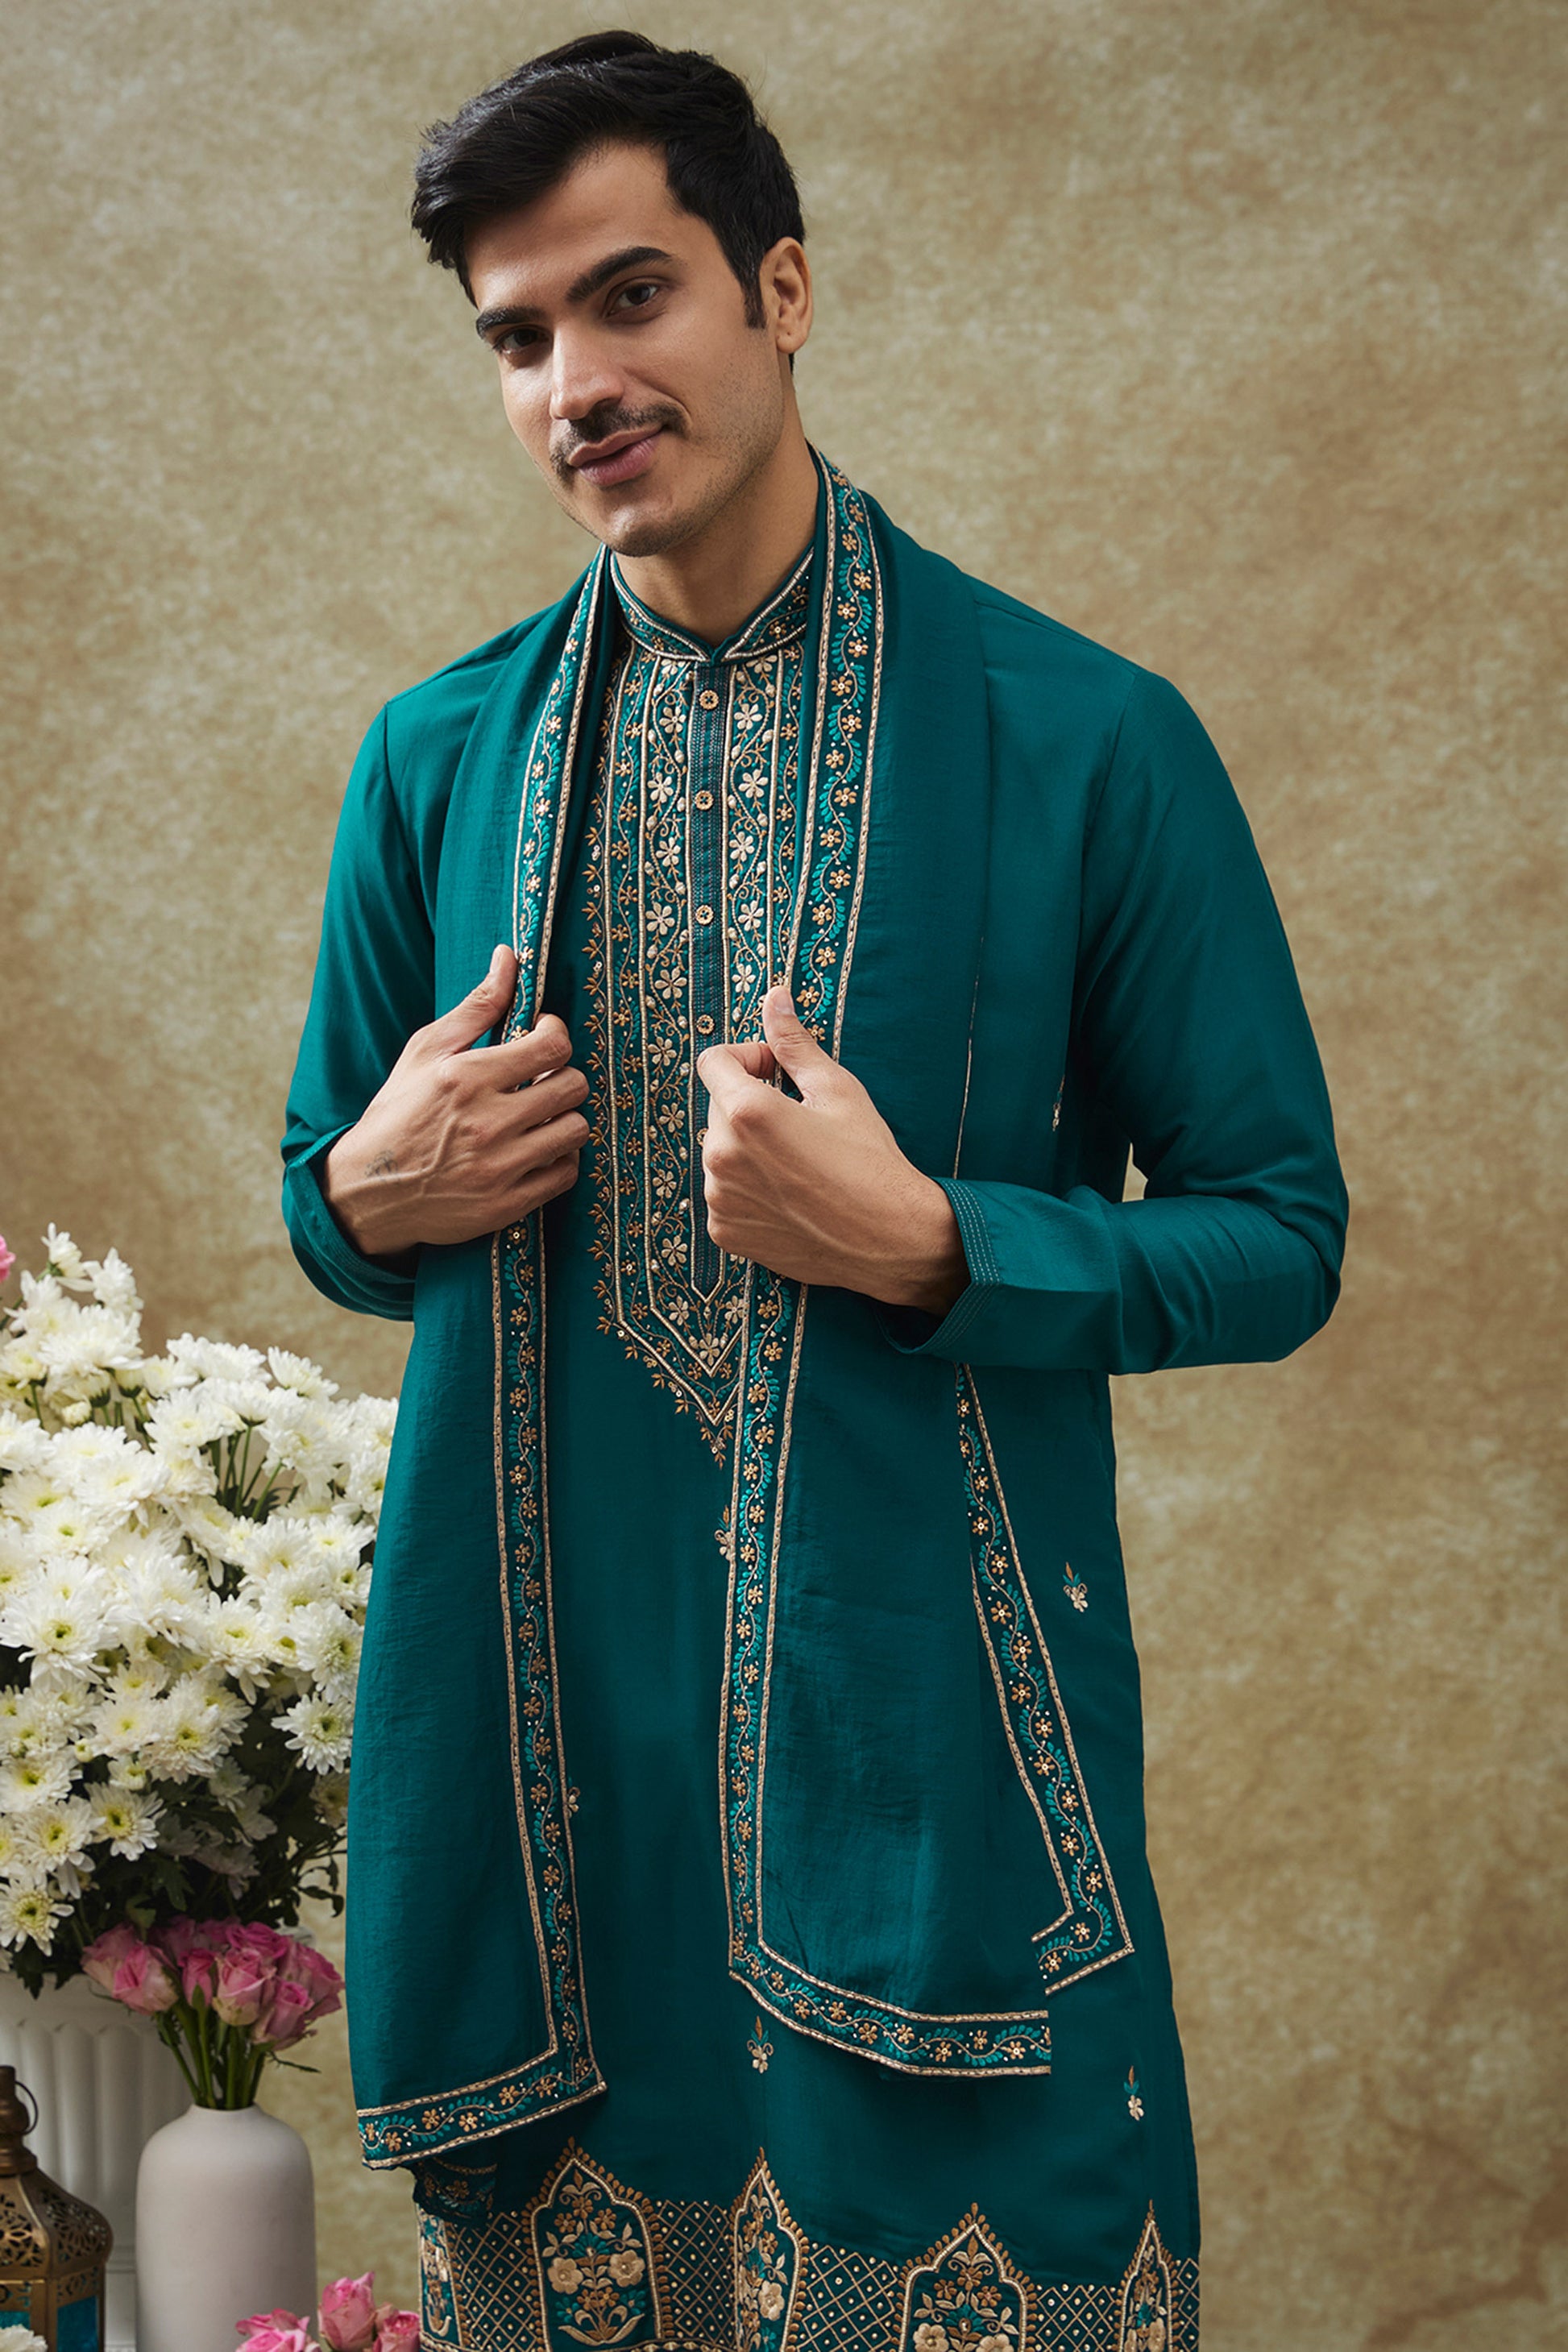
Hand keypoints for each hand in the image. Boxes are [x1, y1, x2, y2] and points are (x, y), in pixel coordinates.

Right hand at [321, 946, 588, 1258]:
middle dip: (563, 1076)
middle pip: (573, 1086)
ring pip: (576, 1130)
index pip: (553, 1046)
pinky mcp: (507, 1203)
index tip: (544, 1038)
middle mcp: (487, 1123)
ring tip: (541, 1116)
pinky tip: (538, 1149)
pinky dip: (560, 1158)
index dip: (557, 1035)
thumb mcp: (426, 1052)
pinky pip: (566, 1173)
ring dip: (565, 1118)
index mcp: (467, 1077)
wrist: (368, 1191)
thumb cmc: (398, 1113)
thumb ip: (476, 1005)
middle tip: (543, 1079)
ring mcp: (499, 1167)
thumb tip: (509, 957)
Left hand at [695, 986, 967, 1314]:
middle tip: (800, 1122)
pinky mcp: (724, 1231)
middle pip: (718, 1106)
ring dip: (747, 1147)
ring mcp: (720, 1198)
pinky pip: (724, 1192)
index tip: (777, 1073)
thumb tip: (774, 997)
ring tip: (798, 1162)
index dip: (747, 1058)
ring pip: (720, 1151)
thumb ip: (793, 1043)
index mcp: (747, 1113)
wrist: (890, 1238)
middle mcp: (721, 1156)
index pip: (712, 1061)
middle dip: (750, 1104)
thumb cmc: (870, 1160)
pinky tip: (790, 1194)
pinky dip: (747, 1187)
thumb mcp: (836, 1090)